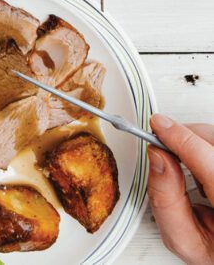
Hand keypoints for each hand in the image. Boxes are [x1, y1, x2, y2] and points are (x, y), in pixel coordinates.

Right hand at [148, 115, 213, 264]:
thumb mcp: (187, 241)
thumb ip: (167, 201)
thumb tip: (158, 158)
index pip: (208, 160)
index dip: (179, 138)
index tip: (158, 126)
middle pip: (212, 140)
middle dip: (187, 141)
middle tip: (169, 154)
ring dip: (199, 148)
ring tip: (197, 179)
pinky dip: (207, 153)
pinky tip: (207, 176)